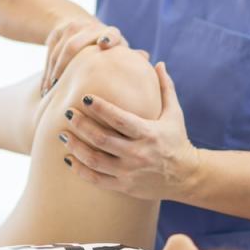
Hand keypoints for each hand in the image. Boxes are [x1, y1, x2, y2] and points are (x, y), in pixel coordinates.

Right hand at [42, 19, 126, 96]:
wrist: (80, 26)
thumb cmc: (107, 49)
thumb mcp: (118, 51)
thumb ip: (130, 57)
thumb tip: (146, 58)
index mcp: (109, 33)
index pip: (110, 33)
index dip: (108, 37)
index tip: (104, 44)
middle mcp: (89, 27)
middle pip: (74, 45)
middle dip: (66, 67)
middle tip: (63, 87)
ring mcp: (70, 29)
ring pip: (58, 52)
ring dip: (54, 73)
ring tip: (52, 93)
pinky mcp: (55, 34)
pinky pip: (49, 55)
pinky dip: (47, 74)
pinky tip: (46, 91)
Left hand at [60, 62, 200, 199]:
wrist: (187, 177)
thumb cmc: (177, 140)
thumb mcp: (175, 114)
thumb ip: (165, 88)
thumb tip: (158, 63)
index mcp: (149, 133)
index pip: (120, 119)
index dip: (101, 108)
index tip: (85, 97)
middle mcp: (138, 154)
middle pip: (102, 139)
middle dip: (82, 125)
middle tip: (68, 113)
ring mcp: (130, 172)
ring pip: (95, 160)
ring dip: (75, 147)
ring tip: (62, 135)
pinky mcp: (124, 186)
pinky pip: (96, 179)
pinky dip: (79, 170)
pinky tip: (68, 158)